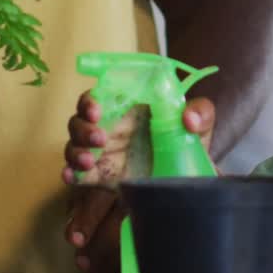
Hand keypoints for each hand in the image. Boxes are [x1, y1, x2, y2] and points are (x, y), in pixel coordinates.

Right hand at [61, 94, 214, 183]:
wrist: (187, 177)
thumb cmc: (188, 140)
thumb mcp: (200, 124)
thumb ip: (201, 113)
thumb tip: (189, 119)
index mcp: (127, 106)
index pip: (99, 95)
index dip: (91, 100)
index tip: (96, 110)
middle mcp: (110, 125)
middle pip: (80, 119)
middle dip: (82, 128)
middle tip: (99, 139)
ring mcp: (102, 151)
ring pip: (74, 145)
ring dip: (76, 151)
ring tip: (89, 162)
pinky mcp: (101, 175)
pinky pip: (77, 173)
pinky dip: (71, 174)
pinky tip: (72, 177)